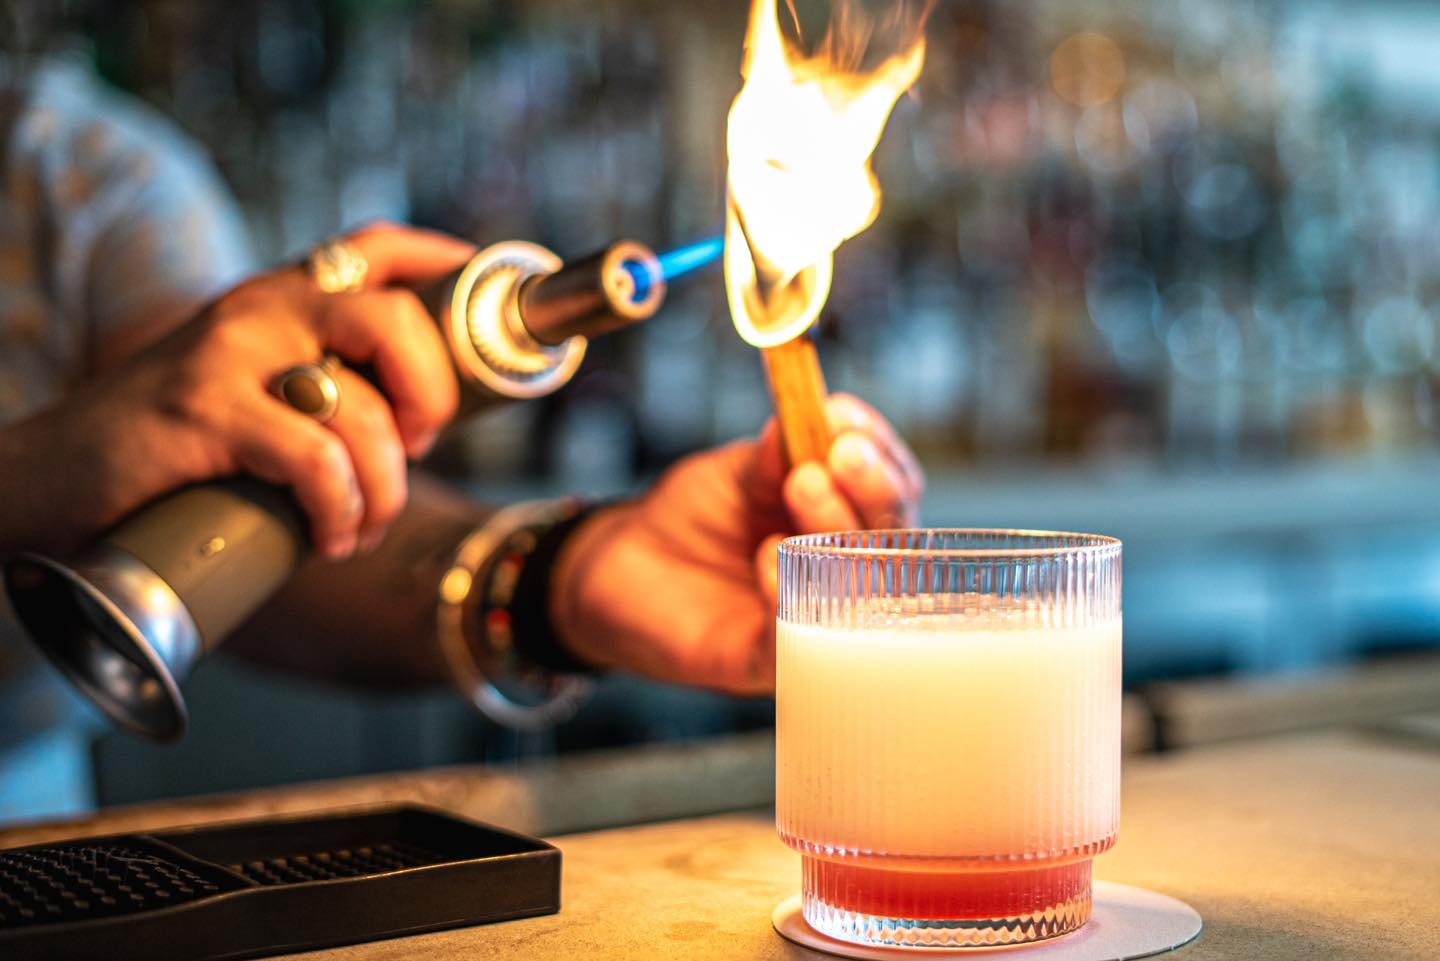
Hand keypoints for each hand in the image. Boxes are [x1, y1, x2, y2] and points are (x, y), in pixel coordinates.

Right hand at [0, 222, 474, 557]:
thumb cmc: (179, 447)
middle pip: (395, 318)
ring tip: (361, 525)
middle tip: (422, 446)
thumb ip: (330, 386)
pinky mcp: (202, 412)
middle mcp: (262, 306)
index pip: (380, 247)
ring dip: (386, 486)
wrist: (54, 477)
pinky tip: (328, 537)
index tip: (499, 300)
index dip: (451, 265)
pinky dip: (340, 509)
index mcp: (283, 295)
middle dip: (436, 393)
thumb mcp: (259, 393)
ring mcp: (229, 353)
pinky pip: (316, 460)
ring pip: (362, 407)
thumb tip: (430, 420)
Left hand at [550, 394, 923, 694]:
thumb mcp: (738, 472)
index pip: (895, 492)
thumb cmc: (693, 517)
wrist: (619, 564)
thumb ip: (777, 457)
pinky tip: (770, 555)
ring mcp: (811, 623)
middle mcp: (846, 577)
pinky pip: (794, 641)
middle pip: (894, 544)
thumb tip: (813, 417)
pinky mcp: (762, 663)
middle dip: (873, 492)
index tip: (845, 416)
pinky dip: (788, 594)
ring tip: (800, 484)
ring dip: (835, 532)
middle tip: (840, 454)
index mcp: (851, 522)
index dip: (880, 453)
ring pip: (857, 594)